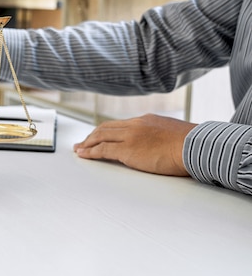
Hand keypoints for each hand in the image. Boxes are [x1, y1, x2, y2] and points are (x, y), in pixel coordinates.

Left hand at [73, 114, 196, 175]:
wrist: (196, 146)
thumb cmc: (192, 145)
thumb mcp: (173, 134)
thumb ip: (161, 137)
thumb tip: (162, 145)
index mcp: (146, 120)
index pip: (120, 124)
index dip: (106, 130)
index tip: (98, 135)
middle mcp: (135, 125)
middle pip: (106, 128)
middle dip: (92, 135)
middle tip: (82, 142)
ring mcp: (130, 136)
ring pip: (101, 136)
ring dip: (87, 143)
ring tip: (78, 149)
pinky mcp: (127, 150)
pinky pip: (102, 150)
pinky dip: (90, 152)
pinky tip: (83, 155)